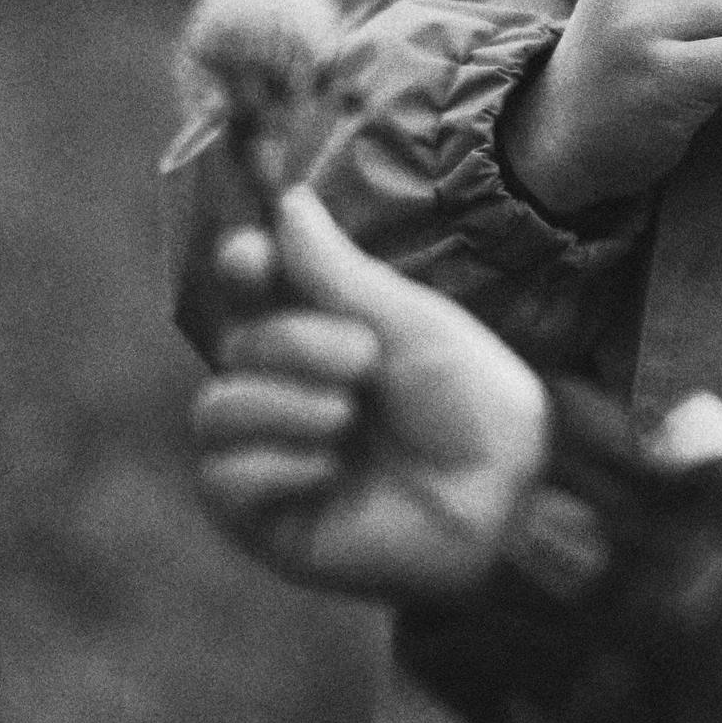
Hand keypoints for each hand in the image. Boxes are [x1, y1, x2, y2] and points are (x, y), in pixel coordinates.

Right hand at [193, 188, 548, 599]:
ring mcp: (273, 458)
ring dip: (280, 404)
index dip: (241, 268)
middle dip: (295, 343)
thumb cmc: (472, 406)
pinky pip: (222, 480)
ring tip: (345, 418)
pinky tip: (330, 471)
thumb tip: (288, 201)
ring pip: (216, 411)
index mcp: (321, 338)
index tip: (253, 258)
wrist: (506, 498)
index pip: (251, 292)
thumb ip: (338, 271)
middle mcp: (288, 394)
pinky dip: (273, 466)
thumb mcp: (409, 323)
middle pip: (236, 345)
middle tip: (366, 358)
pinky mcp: (267, 522)